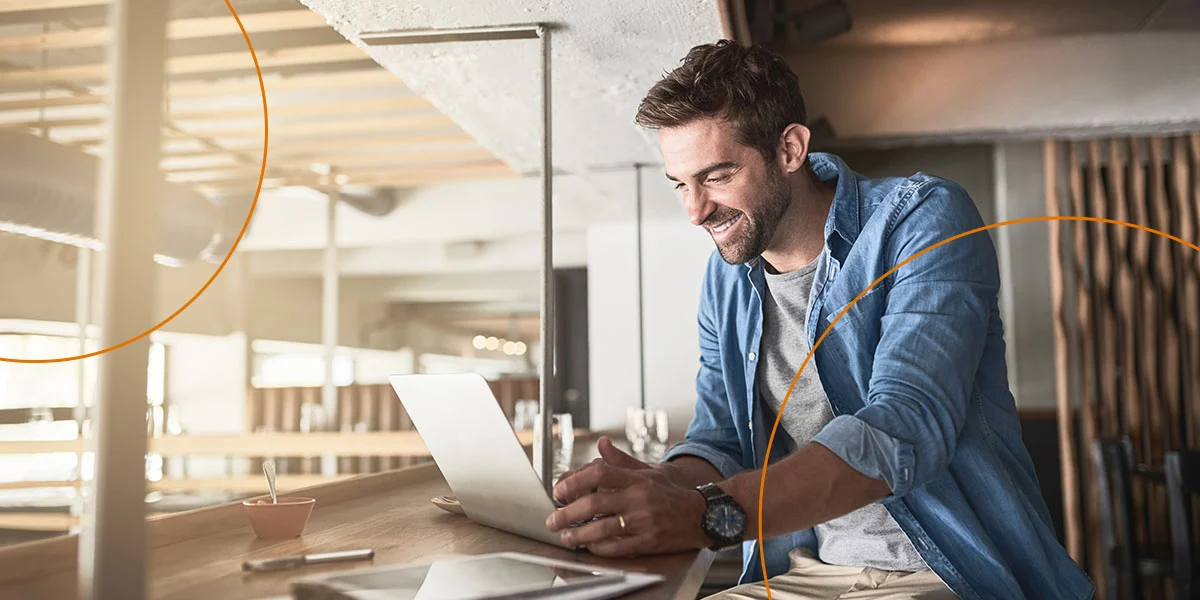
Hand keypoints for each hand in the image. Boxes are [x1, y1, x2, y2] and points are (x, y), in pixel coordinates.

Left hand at [545, 436, 709, 556]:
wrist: (703, 514)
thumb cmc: (672, 493)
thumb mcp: (649, 470)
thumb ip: (621, 461)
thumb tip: (601, 444)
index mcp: (636, 479)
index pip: (599, 474)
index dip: (574, 481)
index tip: (559, 490)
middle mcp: (638, 499)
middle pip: (594, 504)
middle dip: (567, 513)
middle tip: (553, 519)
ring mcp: (643, 522)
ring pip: (602, 529)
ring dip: (578, 534)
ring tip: (566, 536)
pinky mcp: (648, 542)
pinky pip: (617, 547)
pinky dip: (598, 548)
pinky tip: (589, 546)